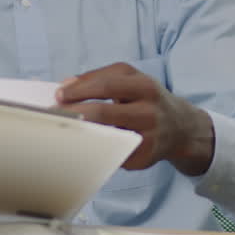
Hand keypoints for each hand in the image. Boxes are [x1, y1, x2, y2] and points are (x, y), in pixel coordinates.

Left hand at [56, 62, 214, 174]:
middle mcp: (149, 111)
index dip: (80, 89)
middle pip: (104, 113)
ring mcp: (148, 136)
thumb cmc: (147, 98)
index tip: (59, 94)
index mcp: (145, 86)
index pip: (107, 85)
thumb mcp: (131, 79)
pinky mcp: (144, 157)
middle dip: (75, 113)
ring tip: (64, 128)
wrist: (180, 127)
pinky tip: (86, 143)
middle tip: (54, 114)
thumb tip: (66, 86)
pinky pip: (112, 153)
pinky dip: (95, 148)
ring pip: (106, 136)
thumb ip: (99, 77)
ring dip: (81, 132)